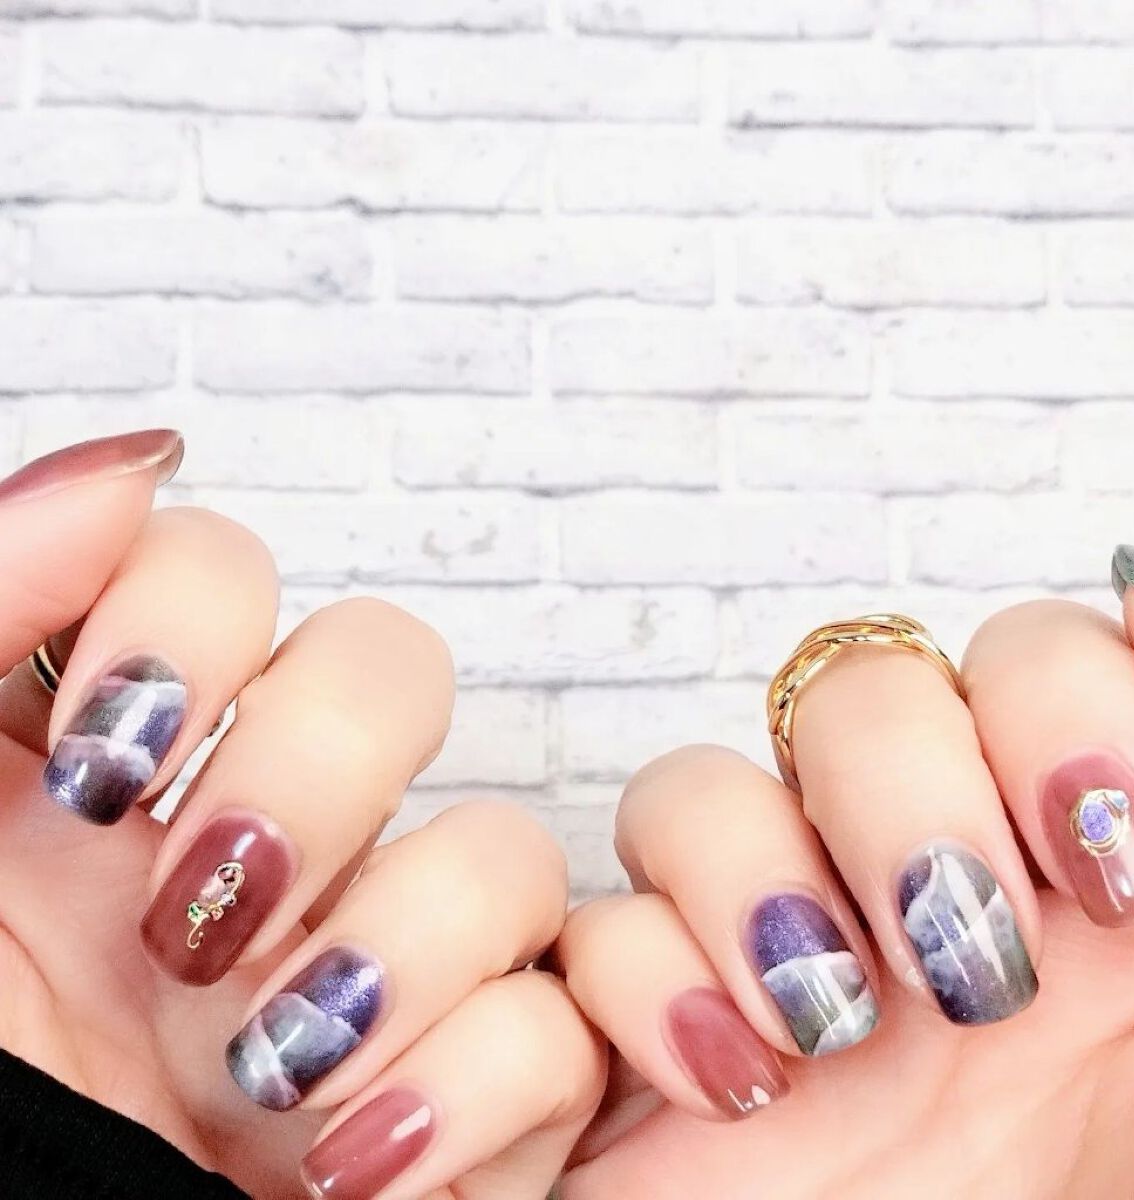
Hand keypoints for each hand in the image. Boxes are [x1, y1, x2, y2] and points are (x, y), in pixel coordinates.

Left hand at [0, 432, 604, 1198]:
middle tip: (195, 907)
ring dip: (393, 951)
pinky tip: (343, 1161)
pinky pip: (556, 1029)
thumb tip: (135, 466)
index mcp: (120, 778)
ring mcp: (364, 966)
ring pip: (506, 849)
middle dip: (311, 772)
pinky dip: (465, 1095)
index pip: (225, 571)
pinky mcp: (454, 1093)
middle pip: (395, 669)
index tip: (100, 756)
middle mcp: (257, 848)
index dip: (189, 622)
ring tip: (268, 1072)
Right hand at [559, 567, 1133, 1198]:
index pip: (1044, 654)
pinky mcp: (666, 1031)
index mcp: (1082, 873)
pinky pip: (599, 922)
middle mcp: (927, 887)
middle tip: (982, 952)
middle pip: (865, 684)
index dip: (1074, 693)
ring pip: (707, 778)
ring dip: (762, 871)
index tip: (1122, 853)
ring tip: (842, 1023)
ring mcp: (785, 955)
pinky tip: (741, 1093)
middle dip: (916, 790)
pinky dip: (655, 983)